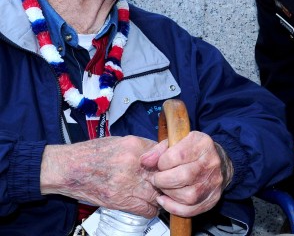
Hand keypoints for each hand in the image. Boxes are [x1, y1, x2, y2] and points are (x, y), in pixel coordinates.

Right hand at [40, 136, 159, 217]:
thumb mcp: (120, 141)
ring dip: (160, 195)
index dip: (168, 161)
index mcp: (134, 145)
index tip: (168, 166)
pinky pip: (147, 208)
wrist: (68, 168)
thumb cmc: (91, 153)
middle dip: (167, 179)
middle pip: (164, 174)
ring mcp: (127, 182)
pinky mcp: (120, 200)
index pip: (165, 153)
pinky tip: (147, 205)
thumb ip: (141, 148)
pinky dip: (150, 209)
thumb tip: (159, 154)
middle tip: (167, 182)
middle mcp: (134, 163)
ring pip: (158, 193)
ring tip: (157, 194)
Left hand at [140, 131, 232, 216]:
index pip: (178, 155)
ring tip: (164, 188)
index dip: (162, 162)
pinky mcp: (212, 198)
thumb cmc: (194, 152)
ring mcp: (214, 182)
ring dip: (169, 194)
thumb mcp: (178, 142)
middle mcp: (211, 163)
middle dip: (163, 180)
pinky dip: (173, 207)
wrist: (219, 163)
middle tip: (157, 179)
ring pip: (187, 196)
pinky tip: (166, 200)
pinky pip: (191, 210)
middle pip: (183, 176)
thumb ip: (159, 150)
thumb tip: (145, 161)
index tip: (160, 164)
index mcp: (203, 144)